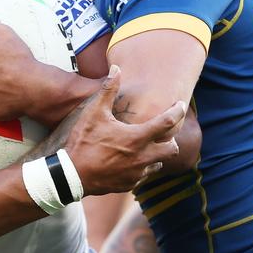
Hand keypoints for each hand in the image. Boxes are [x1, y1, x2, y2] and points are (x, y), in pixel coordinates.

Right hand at [65, 66, 184, 195]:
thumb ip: (108, 90)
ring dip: (156, 154)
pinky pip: (144, 175)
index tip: (181, 105)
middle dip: (171, 139)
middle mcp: (142, 157)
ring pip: (159, 164)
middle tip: (163, 133)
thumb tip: (116, 68)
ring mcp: (137, 173)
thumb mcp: (94, 113)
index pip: (167, 123)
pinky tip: (131, 161)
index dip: (177, 111)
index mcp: (137, 138)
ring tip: (145, 146)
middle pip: (172, 149)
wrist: (72, 175)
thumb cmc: (83, 142)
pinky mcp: (129, 184)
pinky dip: (142, 167)